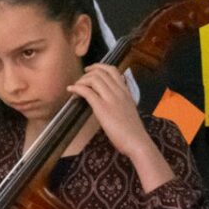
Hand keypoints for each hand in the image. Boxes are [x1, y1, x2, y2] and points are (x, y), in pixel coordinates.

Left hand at [66, 64, 173, 187]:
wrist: (137, 141)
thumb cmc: (133, 130)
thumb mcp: (129, 109)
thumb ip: (121, 101)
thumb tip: (109, 99)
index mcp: (126, 92)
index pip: (113, 70)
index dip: (99, 66)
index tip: (89, 70)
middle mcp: (119, 92)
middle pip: (101, 72)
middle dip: (87, 74)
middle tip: (80, 80)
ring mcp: (111, 99)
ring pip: (94, 79)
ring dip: (81, 80)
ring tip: (75, 87)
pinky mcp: (102, 108)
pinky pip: (87, 92)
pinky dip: (77, 88)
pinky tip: (71, 90)